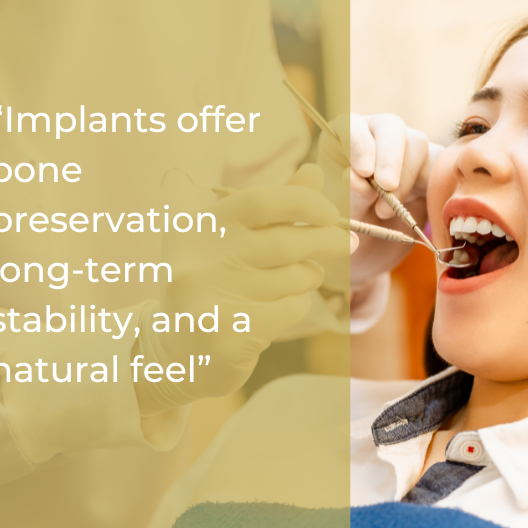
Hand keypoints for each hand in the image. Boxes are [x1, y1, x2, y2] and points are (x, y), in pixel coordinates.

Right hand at [134, 164, 348, 415]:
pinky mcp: (228, 336)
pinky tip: (276, 310)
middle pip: (287, 243)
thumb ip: (274, 208)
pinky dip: (296, 305)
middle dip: (327, 240)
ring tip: (294, 281)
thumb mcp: (233, 241)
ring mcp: (210, 300)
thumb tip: (314, 171)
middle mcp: (198, 260)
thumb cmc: (214, 286)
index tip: (331, 213)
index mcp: (198, 227)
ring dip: (307, 277)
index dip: (305, 202)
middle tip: (348, 243)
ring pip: (294, 278)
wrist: (178, 356)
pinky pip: (292, 308)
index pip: (262, 200)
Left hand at [318, 113, 439, 289]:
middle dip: (390, 157)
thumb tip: (356, 178)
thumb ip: (347, 197)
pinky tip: (415, 209)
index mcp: (343, 140)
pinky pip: (440, 164)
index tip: (364, 172)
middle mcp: (376, 136)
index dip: (359, 143)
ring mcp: (406, 148)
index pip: (351, 124)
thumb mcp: (341, 216)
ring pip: (416, 144)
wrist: (370, 251)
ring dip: (404, 180)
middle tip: (386, 187)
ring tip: (383, 212)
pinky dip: (431, 187)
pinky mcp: (431, 164)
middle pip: (390, 126)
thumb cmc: (346, 228)